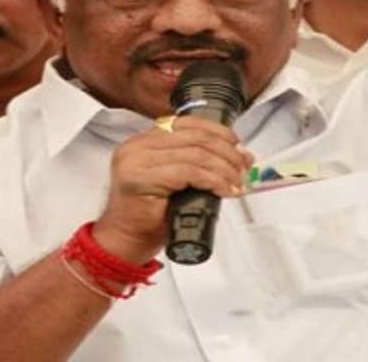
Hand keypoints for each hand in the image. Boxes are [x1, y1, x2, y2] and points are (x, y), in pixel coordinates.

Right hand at [93, 117, 251, 262]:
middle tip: (244, 167)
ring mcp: (136, 160)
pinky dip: (214, 181)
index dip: (218, 132)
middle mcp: (137, 145)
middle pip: (195, 137)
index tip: (238, 146)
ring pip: (195, 154)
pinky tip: (225, 190)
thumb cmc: (148, 218)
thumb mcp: (175, 182)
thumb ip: (195, 163)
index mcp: (144, 141)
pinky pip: (189, 172)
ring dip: (224, 169)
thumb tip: (235, 155)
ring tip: (237, 183)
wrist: (123, 243)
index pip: (187, 124)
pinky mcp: (141, 177)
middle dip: (227, 152)